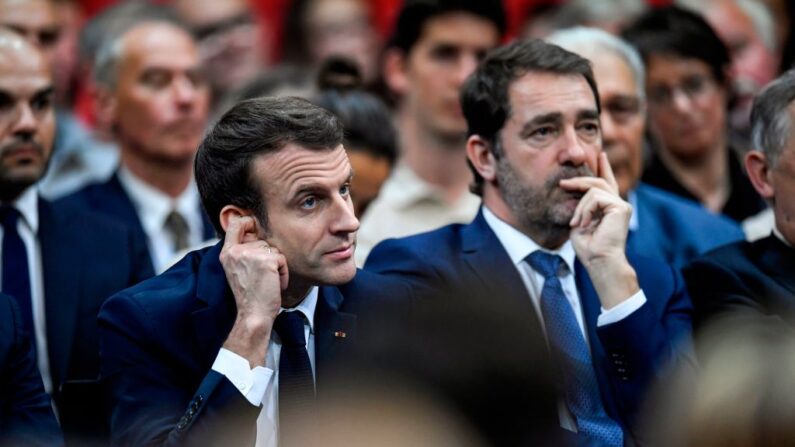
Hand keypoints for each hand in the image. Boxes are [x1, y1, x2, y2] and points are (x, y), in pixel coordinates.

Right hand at [219, 216, 288, 365]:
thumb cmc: (249, 295)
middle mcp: (236, 251)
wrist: (253, 314)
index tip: (252, 223)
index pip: (235, 224)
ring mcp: (251, 254)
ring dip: (276, 266)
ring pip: (273, 250)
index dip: (247, 221)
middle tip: (260, 277)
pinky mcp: (267, 260)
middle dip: (268, 257)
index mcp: (227, 253)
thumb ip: (242, 252)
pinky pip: (282, 259)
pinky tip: (274, 284)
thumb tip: (253, 232)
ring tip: (266, 281)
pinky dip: (283, 273)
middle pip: (262, 240)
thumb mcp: (238, 269)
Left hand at [560, 153, 638, 307]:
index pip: (607, 183)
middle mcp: (618, 204)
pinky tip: (583, 223)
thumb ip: (582, 205)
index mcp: (610, 208)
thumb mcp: (580, 221)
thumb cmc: (589, 248)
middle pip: (598, 182)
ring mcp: (622, 205)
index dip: (604, 167)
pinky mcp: (621, 208)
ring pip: (594, 189)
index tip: (601, 154)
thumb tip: (574, 188)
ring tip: (576, 222)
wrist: (599, 261)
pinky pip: (596, 197)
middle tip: (562, 183)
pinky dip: (585, 209)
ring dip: (580, 206)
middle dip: (579, 181)